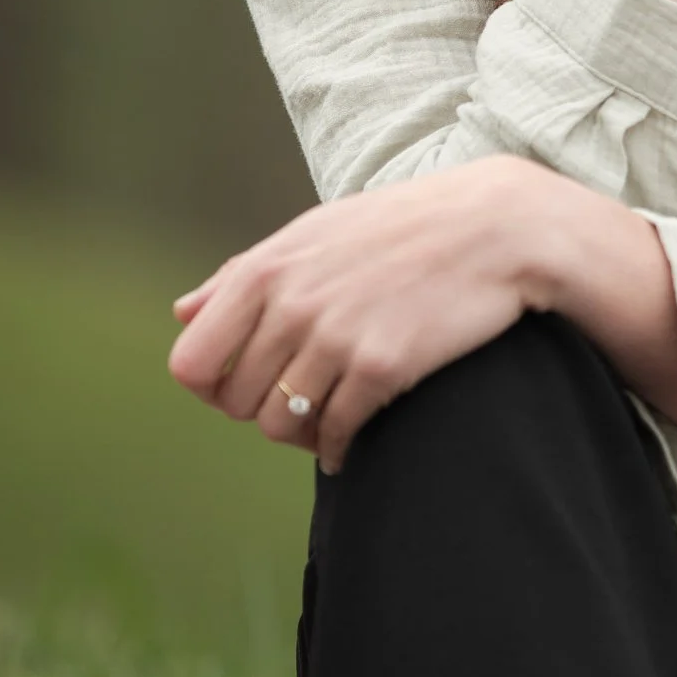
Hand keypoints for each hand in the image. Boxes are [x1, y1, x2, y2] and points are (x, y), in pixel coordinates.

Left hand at [168, 158, 550, 471]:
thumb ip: (242, 275)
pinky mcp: (382, 367)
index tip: (244, 384)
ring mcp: (336, 338)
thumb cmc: (399, 228)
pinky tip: (350, 441)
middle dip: (261, 410)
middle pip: (237, 403)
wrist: (493, 228)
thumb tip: (183, 312)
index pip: (192, 363)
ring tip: (324, 421)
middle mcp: (291, 305)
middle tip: (297, 402)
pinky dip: (337, 448)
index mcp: (263, 271)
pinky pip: (334, 434)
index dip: (212, 386)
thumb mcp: (312, 234)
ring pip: (281, 425)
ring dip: (300, 433)